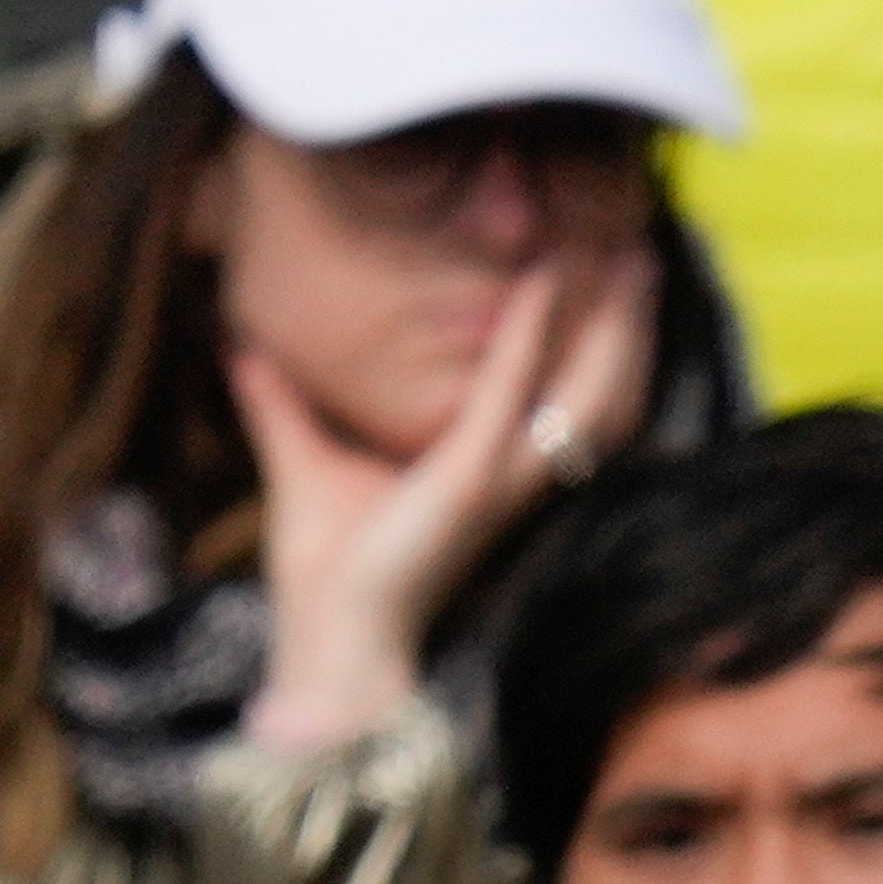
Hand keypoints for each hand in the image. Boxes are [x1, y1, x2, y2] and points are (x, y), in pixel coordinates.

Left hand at [232, 226, 656, 749]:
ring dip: (607, 318)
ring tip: (622, 252)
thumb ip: (282, 402)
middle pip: (602, 389)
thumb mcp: (303, 458)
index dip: (596, 341)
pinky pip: (511, 390)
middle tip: (642, 248)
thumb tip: (240, 344)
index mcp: (495, 475)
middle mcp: (518, 476)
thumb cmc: (327, 568)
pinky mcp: (469, 477)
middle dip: (627, 321)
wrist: (328, 636)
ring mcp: (502, 478)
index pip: (567, 398)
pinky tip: (540, 278)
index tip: (605, 276)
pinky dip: (528, 332)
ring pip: (586, 389)